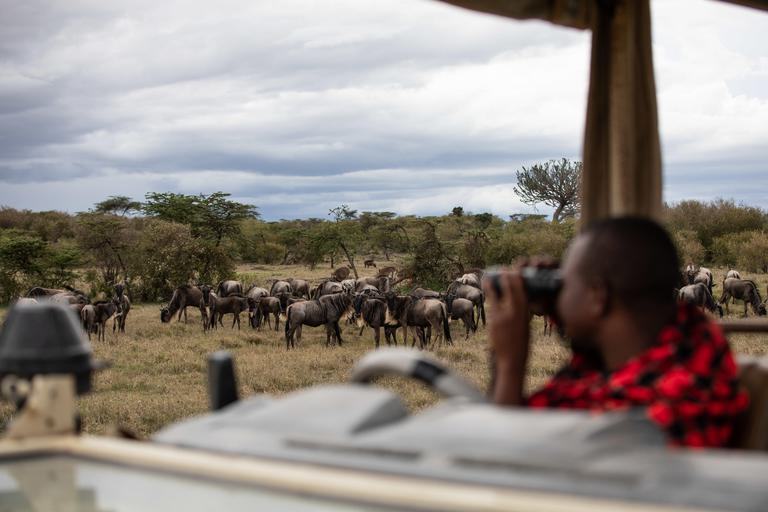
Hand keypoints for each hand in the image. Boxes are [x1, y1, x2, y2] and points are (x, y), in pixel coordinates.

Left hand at [483, 267, 530, 405]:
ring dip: (491, 286)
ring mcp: (501, 318)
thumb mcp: (526, 326)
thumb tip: (519, 301)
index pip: (521, 292)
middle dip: (505, 278)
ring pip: (494, 297)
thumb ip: (522, 313)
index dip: (516, 279)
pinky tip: (486, 292)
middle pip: (509, 290)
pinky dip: (489, 298)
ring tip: (487, 278)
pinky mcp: (492, 323)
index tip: (513, 271)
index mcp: (524, 314)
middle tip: (502, 269)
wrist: (511, 360)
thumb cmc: (521, 343)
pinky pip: (490, 306)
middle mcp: (513, 314)